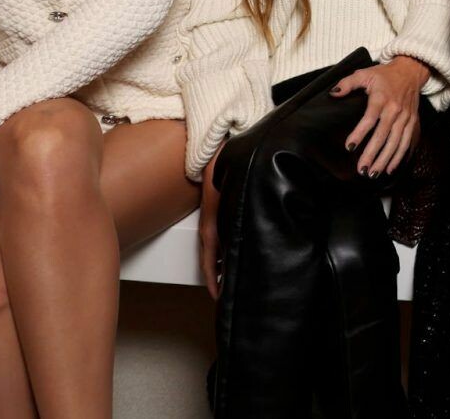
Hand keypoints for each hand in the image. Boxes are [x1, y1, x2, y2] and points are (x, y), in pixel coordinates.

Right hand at [199, 149, 223, 299]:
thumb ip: (236, 217)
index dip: (213, 280)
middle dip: (219, 277)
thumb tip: (240, 242)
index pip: (209, 260)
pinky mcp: (218, 214)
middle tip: (228, 294)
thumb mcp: (229, 197)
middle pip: (212, 258)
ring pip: (217, 248)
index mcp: (211, 226)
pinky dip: (225, 250)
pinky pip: (220, 238)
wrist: (215, 153)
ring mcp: (213, 220)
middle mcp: (210, 226)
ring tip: (232, 279)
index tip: (218, 296)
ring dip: (222, 264)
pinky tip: (234, 254)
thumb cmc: (225, 171)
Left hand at [333, 55, 431, 175]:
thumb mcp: (364, 74)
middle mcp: (395, 109)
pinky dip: (399, 157)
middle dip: (372, 154)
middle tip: (362, 169)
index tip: (349, 147)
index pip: (370, 118)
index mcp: (381, 98)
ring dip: (385, 160)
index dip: (360, 133)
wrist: (411, 71)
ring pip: (396, 142)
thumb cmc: (385, 74)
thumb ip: (347, 83)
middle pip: (383, 135)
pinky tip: (390, 168)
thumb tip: (333, 93)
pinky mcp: (412, 122)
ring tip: (374, 173)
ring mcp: (405, 117)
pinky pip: (406, 142)